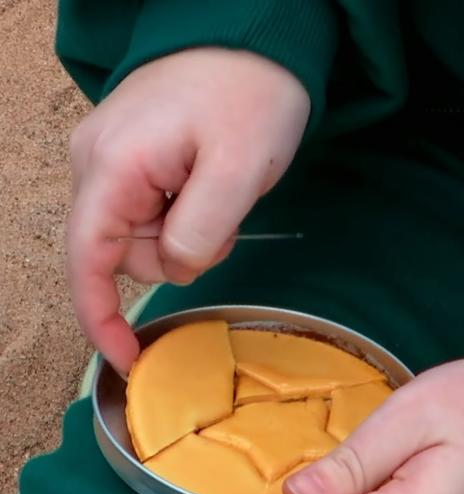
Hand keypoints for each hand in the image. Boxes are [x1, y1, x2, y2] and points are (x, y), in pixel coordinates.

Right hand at [67, 47, 309, 371]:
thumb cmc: (250, 95)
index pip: (88, 262)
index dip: (101, 319)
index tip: (127, 361)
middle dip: (178, 256)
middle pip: (124, 254)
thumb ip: (201, 229)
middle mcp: (97, 164)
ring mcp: (112, 159)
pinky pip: (153, 212)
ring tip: (224, 191)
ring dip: (188, 235)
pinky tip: (211, 184)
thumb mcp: (239, 169)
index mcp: (113, 167)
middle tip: (227, 217)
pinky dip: (187, 215)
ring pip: (144, 237)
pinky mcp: (133, 157)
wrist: (254, 40)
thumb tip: (173, 268)